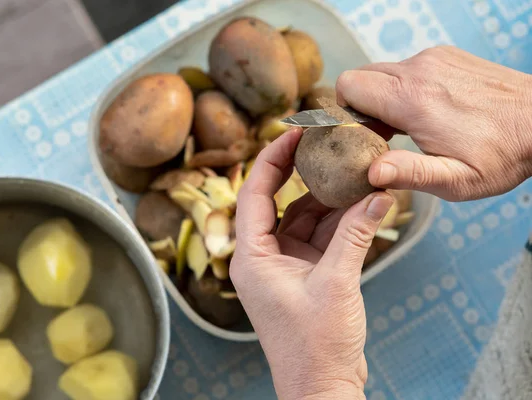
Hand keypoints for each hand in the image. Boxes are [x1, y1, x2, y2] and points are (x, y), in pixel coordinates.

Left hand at [230, 127, 393, 399]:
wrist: (323, 388)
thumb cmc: (316, 347)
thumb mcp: (337, 284)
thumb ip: (356, 235)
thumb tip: (378, 195)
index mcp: (251, 257)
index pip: (254, 194)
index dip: (272, 159)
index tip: (292, 132)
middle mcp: (262, 257)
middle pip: (279, 201)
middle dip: (304, 175)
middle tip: (325, 144)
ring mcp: (284, 265)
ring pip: (303, 218)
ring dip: (329, 200)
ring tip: (354, 173)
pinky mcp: (304, 274)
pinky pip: (319, 237)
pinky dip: (339, 223)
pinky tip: (363, 205)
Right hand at [336, 45, 531, 200]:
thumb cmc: (502, 154)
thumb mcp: (456, 180)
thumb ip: (410, 174)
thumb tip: (372, 172)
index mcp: (412, 100)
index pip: (348, 86)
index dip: (345, 112)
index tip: (364, 136)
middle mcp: (419, 70)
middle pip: (360, 77)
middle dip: (361, 106)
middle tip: (383, 134)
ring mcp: (433, 58)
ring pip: (382, 71)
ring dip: (383, 97)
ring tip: (408, 125)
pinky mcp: (445, 55)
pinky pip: (406, 67)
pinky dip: (405, 87)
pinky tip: (428, 110)